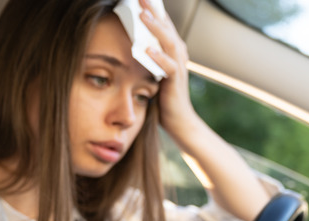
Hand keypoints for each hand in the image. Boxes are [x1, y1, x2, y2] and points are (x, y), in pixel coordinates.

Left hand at [138, 0, 197, 140]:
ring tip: (142, 15)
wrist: (180, 122)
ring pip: (169, 42)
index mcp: (172, 50)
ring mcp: (179, 68)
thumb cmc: (164, 98)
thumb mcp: (152, 70)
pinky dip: (158, 57)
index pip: (162, 24)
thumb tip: (129, 41)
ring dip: (155, 28)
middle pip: (166, 27)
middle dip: (153, 10)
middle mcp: (178, 55)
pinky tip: (147, 49)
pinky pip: (169, 67)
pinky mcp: (175, 83)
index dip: (152, 9)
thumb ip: (146, 56)